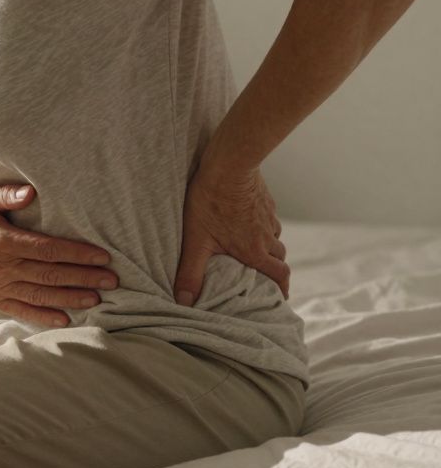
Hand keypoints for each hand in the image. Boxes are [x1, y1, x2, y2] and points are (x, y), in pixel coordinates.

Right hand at [0, 184, 118, 327]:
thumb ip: (5, 194)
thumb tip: (29, 193)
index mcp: (4, 242)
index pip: (49, 250)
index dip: (78, 254)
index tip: (102, 256)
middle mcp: (3, 268)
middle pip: (51, 275)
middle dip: (84, 277)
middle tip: (112, 280)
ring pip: (41, 295)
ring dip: (71, 298)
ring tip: (96, 298)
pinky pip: (22, 311)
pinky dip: (44, 317)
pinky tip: (66, 319)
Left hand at [174, 166, 289, 305]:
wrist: (228, 166)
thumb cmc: (210, 202)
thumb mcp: (196, 241)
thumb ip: (191, 273)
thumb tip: (185, 302)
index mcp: (255, 250)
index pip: (279, 274)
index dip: (283, 288)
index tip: (282, 298)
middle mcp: (267, 236)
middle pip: (280, 258)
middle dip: (275, 269)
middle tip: (265, 276)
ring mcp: (268, 216)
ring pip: (275, 238)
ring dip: (269, 247)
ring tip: (255, 251)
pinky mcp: (265, 200)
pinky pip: (269, 219)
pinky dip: (263, 227)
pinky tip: (249, 223)